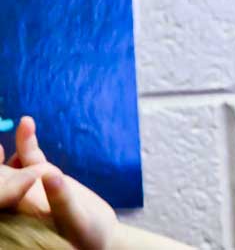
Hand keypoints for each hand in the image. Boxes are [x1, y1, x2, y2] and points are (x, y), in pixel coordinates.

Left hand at [1, 116, 119, 249]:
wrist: (99, 233)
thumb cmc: (86, 235)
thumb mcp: (75, 220)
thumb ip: (61, 200)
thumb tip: (49, 174)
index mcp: (18, 213)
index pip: (1, 194)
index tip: (2, 153)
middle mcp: (17, 198)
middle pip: (1, 177)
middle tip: (0, 145)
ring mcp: (27, 185)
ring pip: (10, 163)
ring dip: (8, 147)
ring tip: (22, 125)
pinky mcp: (41, 174)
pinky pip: (29, 155)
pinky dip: (27, 140)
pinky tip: (28, 123)